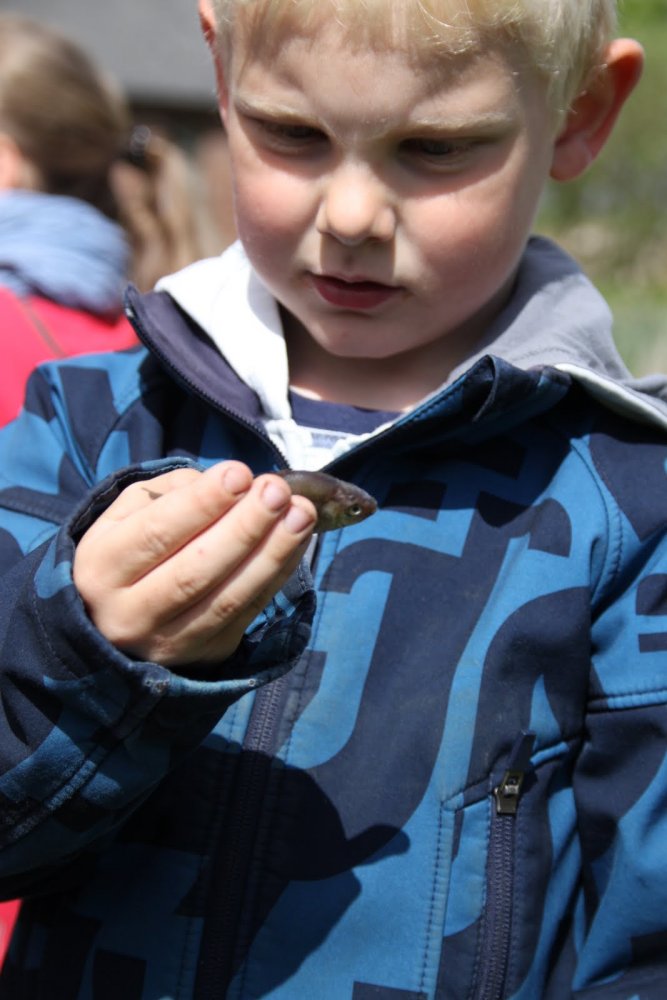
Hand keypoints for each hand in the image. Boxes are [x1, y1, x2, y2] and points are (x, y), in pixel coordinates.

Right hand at [73, 462, 316, 666]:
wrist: (114, 623)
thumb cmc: (130, 552)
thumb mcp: (127, 514)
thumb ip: (171, 493)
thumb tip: (231, 484)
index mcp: (101, 568)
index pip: (155, 534)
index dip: (202, 504)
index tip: (241, 473)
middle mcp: (129, 613)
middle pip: (195, 571)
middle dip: (244, 527)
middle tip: (278, 491)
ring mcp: (169, 641)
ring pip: (227, 599)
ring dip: (272, 553)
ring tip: (302, 514)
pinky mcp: (206, 655)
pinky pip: (249, 612)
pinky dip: (278, 574)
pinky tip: (298, 541)